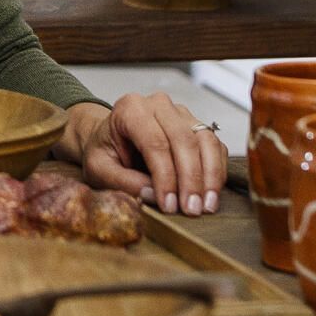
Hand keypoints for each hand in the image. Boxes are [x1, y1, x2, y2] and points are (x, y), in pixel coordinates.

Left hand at [54, 93, 224, 215]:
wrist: (113, 140)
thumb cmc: (105, 151)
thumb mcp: (99, 168)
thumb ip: (122, 181)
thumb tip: (152, 195)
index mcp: (130, 108)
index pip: (154, 142)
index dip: (165, 176)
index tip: (169, 205)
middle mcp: (159, 105)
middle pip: (183, 140)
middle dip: (190, 179)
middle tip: (191, 210)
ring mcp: (182, 114)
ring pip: (205, 141)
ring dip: (209, 176)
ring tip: (205, 206)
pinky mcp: (198, 126)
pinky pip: (215, 147)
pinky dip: (216, 171)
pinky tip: (210, 195)